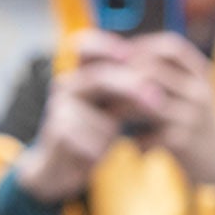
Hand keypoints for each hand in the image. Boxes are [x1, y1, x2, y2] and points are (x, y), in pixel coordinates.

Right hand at [12, 31, 144, 203]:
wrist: (56, 167)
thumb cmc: (90, 131)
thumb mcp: (107, 105)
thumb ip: (124, 87)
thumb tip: (155, 76)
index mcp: (79, 73)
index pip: (86, 47)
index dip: (106, 47)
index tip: (129, 55)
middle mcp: (66, 85)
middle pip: (100, 78)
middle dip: (131, 88)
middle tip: (157, 100)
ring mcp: (59, 109)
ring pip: (103, 118)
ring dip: (111, 133)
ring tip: (102, 141)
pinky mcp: (58, 133)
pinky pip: (94, 141)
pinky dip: (100, 151)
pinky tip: (92, 154)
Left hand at [121, 33, 214, 205]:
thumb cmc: (193, 124)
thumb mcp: (189, 94)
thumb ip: (167, 77)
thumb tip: (122, 60)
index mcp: (201, 74)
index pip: (171, 48)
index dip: (141, 47)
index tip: (116, 58)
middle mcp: (199, 91)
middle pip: (154, 72)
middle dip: (123, 78)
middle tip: (100, 88)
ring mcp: (192, 117)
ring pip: (147, 103)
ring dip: (120, 108)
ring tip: (105, 114)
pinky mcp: (183, 143)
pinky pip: (146, 136)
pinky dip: (131, 139)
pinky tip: (124, 143)